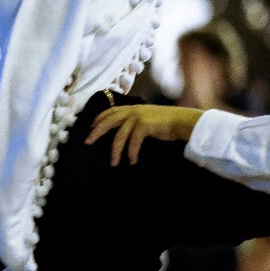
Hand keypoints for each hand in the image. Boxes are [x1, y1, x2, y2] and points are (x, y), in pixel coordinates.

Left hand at [86, 105, 202, 165]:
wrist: (183, 122)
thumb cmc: (166, 124)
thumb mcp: (147, 120)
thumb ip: (135, 123)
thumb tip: (122, 134)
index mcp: (132, 108)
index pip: (110, 111)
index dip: (98, 119)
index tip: (89, 128)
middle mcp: (133, 110)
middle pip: (108, 120)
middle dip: (96, 132)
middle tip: (87, 142)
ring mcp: (138, 116)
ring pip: (119, 136)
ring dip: (115, 151)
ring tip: (113, 163)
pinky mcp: (144, 125)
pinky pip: (133, 142)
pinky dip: (131, 153)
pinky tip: (132, 161)